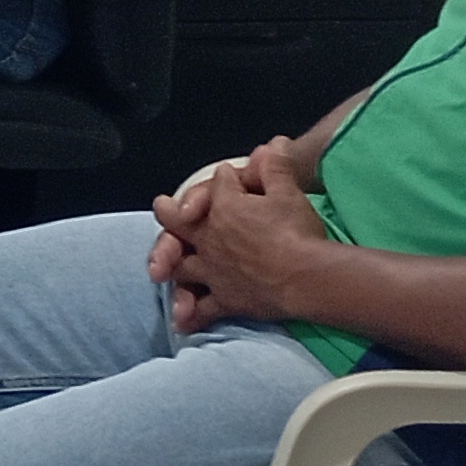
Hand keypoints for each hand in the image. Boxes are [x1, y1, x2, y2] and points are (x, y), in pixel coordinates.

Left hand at [151, 138, 337, 333]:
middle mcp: (210, 238)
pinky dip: (191, 315)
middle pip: (179, 222)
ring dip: (170, 263)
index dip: (228, 178)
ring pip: (182, 265)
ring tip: (158, 269)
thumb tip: (273, 143)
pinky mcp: (224, 299)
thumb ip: (276, 167)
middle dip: (170, 212)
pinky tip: (181, 322)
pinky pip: (202, 309)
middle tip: (162, 206)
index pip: (219, 184)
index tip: (231, 176)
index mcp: (224, 207)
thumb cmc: (297, 231)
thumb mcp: (288, 192)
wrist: (306, 275)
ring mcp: (212, 271)